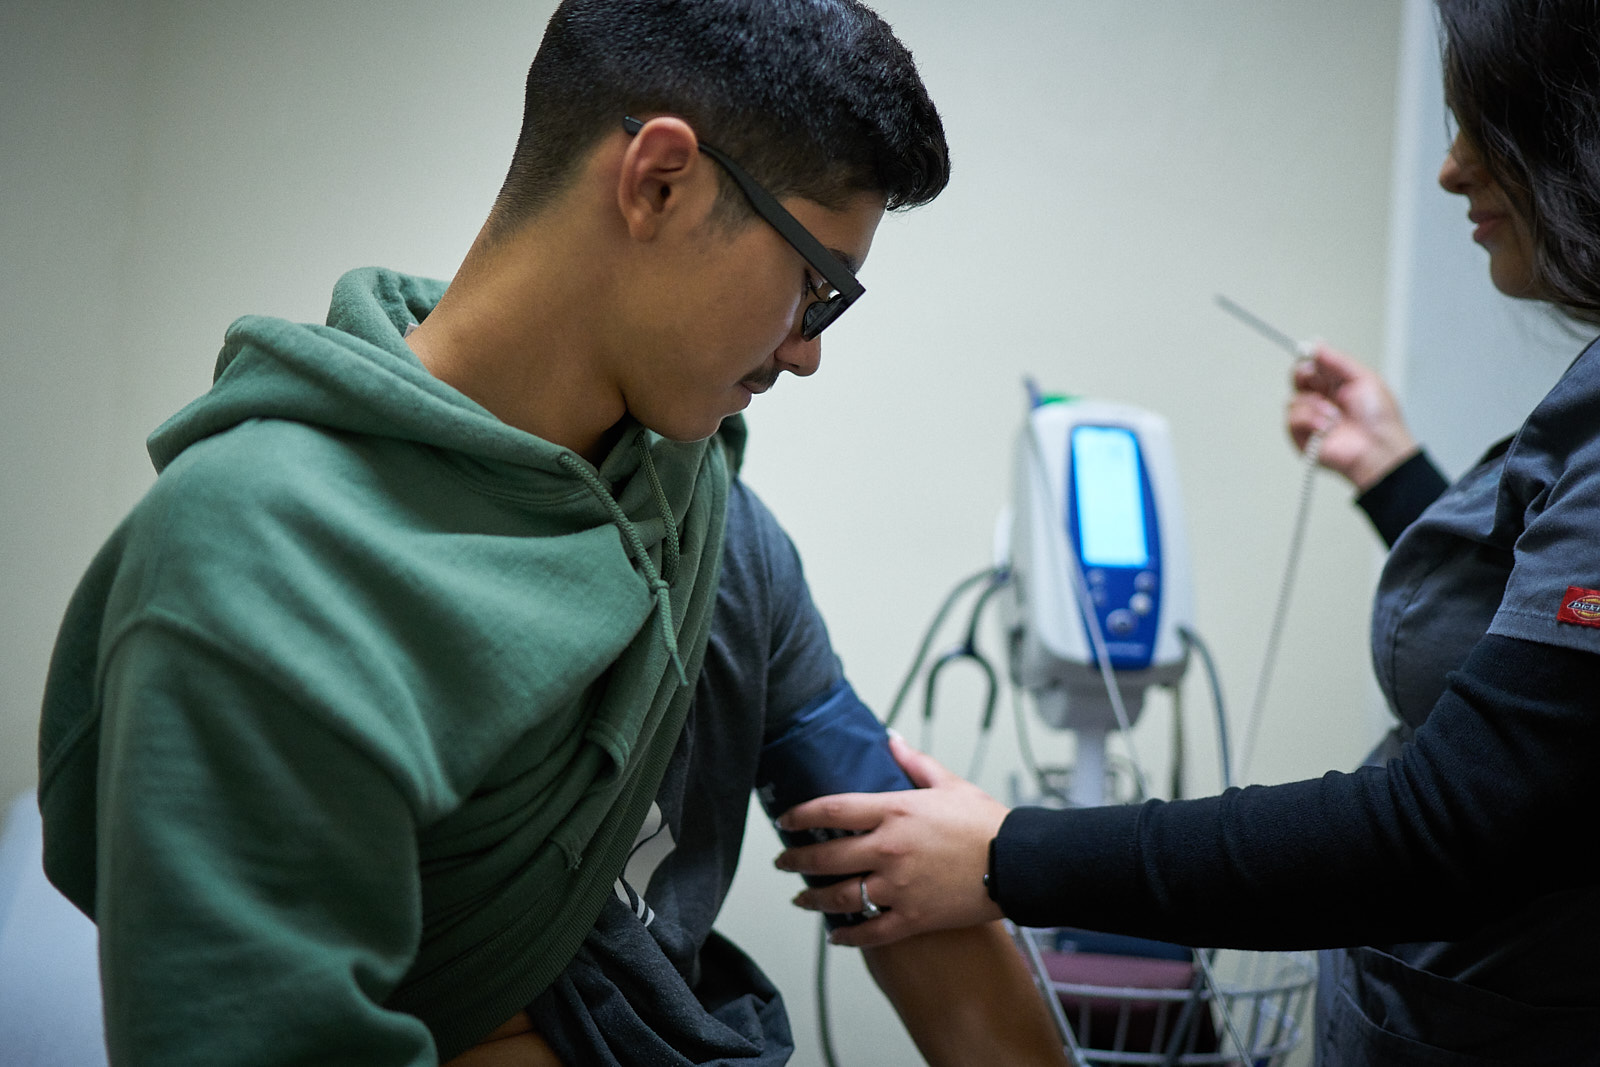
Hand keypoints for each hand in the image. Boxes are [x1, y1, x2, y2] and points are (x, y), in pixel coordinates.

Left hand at [774, 736, 1008, 947]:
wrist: (1018, 863)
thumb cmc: (987, 823)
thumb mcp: (950, 784)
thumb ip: (915, 763)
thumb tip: (891, 740)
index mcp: (895, 812)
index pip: (832, 810)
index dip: (801, 816)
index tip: (785, 821)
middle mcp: (890, 849)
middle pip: (827, 856)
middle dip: (797, 860)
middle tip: (782, 862)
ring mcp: (900, 887)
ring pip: (841, 897)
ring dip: (813, 899)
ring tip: (800, 899)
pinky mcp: (914, 918)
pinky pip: (871, 932)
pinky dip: (848, 937)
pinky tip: (835, 936)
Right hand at [1287, 343, 1417, 490]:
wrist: (1378, 448)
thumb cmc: (1379, 418)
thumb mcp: (1364, 378)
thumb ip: (1338, 360)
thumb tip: (1316, 344)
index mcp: (1336, 385)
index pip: (1312, 366)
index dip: (1308, 359)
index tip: (1308, 354)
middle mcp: (1321, 400)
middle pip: (1296, 379)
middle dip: (1303, 375)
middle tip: (1314, 377)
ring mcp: (1310, 418)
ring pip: (1293, 400)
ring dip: (1314, 405)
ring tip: (1335, 416)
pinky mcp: (1302, 436)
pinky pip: (1292, 420)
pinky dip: (1309, 420)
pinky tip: (1326, 427)